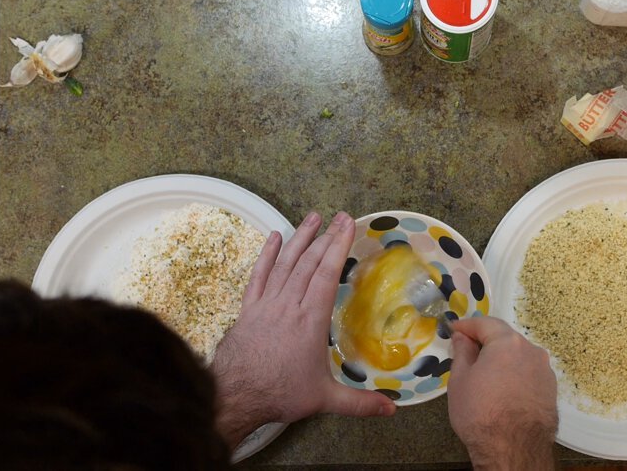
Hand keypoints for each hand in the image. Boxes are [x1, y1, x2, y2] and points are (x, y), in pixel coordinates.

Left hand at [210, 212, 395, 448]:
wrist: (234, 396)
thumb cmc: (279, 394)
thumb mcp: (324, 399)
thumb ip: (359, 403)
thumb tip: (391, 410)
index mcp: (309, 320)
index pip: (325, 274)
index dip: (337, 247)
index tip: (348, 225)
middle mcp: (288, 305)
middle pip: (308, 263)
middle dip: (326, 237)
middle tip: (339, 216)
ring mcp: (266, 304)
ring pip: (285, 263)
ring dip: (300, 238)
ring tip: (313, 217)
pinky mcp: (249, 309)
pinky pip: (259, 275)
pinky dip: (267, 255)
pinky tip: (275, 237)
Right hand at [447, 317, 557, 470]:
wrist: (513, 449)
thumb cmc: (480, 412)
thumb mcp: (460, 380)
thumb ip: (462, 352)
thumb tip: (463, 336)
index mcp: (508, 343)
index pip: (485, 324)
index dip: (467, 325)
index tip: (454, 329)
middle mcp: (532, 351)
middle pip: (505, 338)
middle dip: (485, 342)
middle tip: (466, 352)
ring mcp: (545, 371)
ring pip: (519, 357)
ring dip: (502, 360)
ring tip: (485, 375)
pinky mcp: (551, 391)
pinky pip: (529, 374)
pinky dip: (515, 375)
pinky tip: (503, 391)